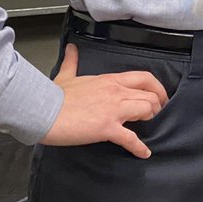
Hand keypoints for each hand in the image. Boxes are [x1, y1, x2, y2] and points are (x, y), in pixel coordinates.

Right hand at [40, 44, 168, 158]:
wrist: (42, 111)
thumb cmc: (54, 95)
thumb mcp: (66, 75)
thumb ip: (72, 62)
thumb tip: (71, 48)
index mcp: (110, 80)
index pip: (144, 78)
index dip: (157, 88)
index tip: (160, 96)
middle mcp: (116, 92)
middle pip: (150, 95)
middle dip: (157, 105)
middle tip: (156, 114)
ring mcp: (113, 110)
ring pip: (146, 110)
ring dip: (151, 119)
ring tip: (150, 127)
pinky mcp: (107, 128)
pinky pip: (130, 138)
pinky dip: (139, 147)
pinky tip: (144, 153)